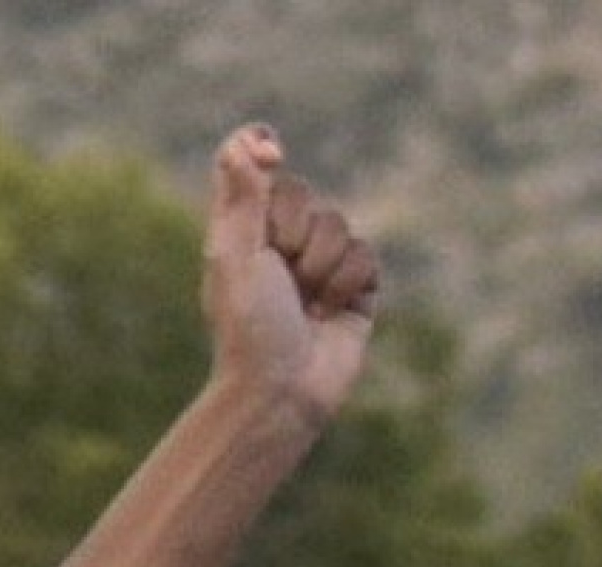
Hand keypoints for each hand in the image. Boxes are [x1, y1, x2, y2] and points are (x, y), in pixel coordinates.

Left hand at [201, 123, 380, 426]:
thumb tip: (248, 142)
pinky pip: (366, 255)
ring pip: (338, 222)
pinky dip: (348, 284)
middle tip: (278, 272)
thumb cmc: (248, 328)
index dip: (260, 148)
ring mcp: (317, 264)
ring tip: (304, 303)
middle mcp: (276, 241)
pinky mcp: (354, 288)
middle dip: (294, 230)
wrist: (282, 390)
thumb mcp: (235, 257)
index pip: (247, 163)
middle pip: (301, 192)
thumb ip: (242, 197)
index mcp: (237, 230)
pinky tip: (328, 315)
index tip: (272, 153)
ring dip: (321, 265)